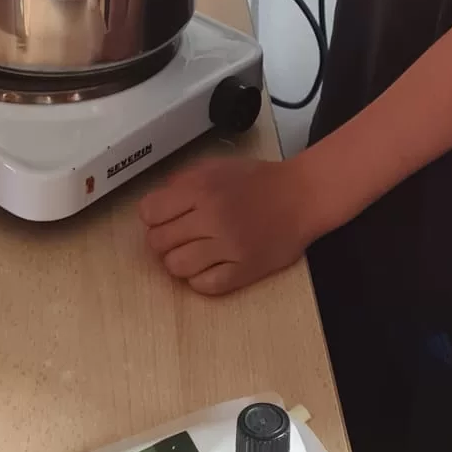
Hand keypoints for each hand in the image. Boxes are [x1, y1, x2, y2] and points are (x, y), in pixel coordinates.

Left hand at [138, 154, 316, 295]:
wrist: (302, 196)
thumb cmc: (260, 182)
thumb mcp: (216, 167)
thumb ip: (183, 180)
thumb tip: (157, 202)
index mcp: (201, 189)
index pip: (149, 212)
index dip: (153, 216)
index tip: (163, 218)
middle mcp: (212, 218)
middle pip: (159, 242)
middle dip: (164, 240)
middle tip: (178, 236)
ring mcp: (228, 247)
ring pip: (177, 267)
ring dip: (180, 261)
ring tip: (194, 252)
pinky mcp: (244, 270)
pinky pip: (205, 285)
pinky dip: (200, 279)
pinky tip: (209, 266)